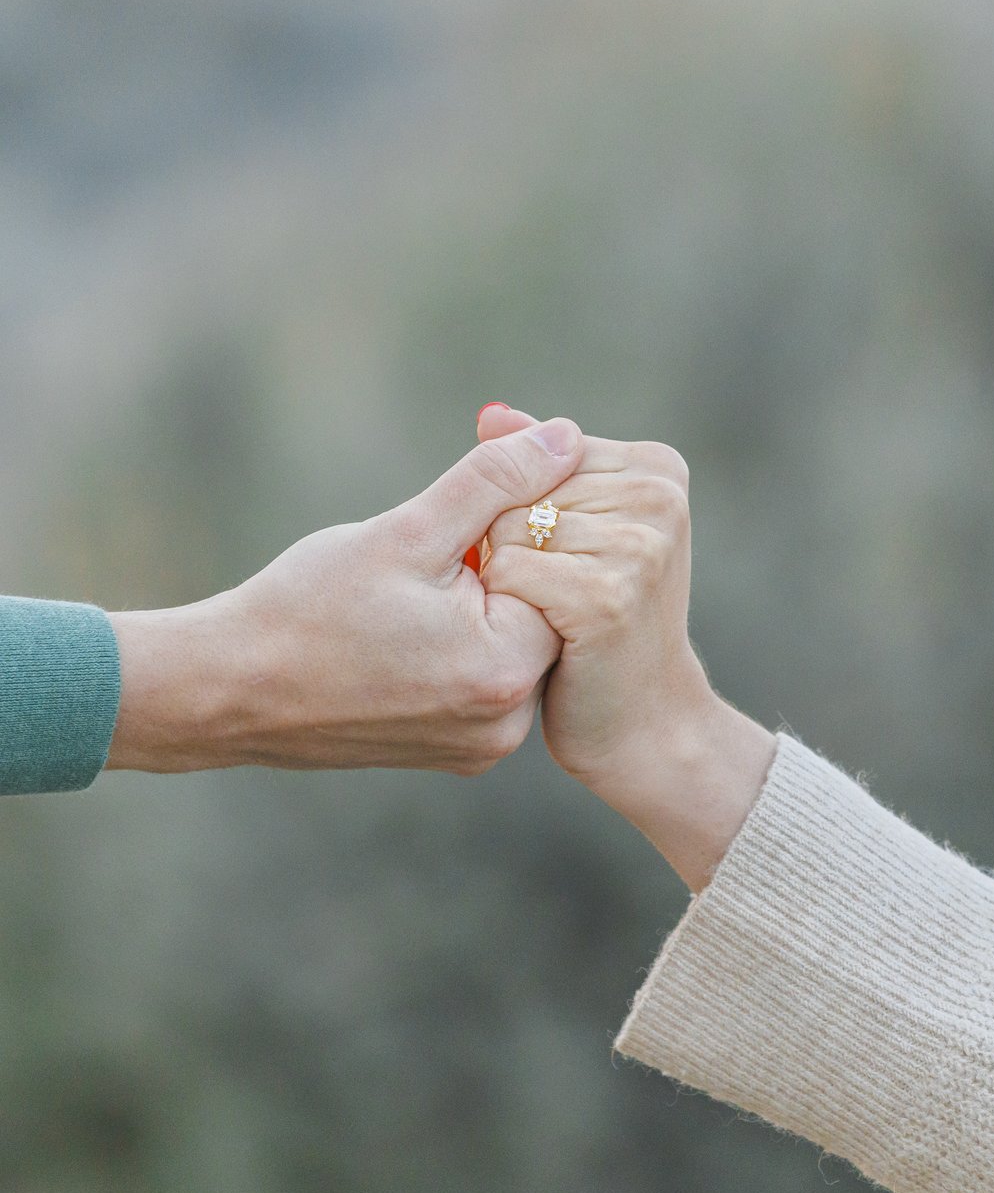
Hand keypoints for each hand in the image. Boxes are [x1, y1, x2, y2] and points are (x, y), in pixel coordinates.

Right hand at [106, 418, 582, 775]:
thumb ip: (495, 481)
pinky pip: (480, 683)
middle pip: (538, 615)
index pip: (558, 575)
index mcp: (504, 671)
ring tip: (403, 599)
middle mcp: (506, 726)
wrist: (227, 689)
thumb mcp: (407, 531)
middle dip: (494, 569)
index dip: (513, 531)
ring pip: (508, 647)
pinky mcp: (454, 754)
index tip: (452, 524)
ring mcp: (479, 748)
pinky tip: (399, 632)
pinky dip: (456, 647)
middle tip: (421, 561)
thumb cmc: (306, 607)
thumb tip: (567, 437)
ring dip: (475, 607)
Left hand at [477, 407, 775, 889]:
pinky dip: (506, 608)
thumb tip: (491, 415)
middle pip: (520, 487)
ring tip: (552, 616)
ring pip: (507, 526)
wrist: (643, 722)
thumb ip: (535, 469)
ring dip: (508, 579)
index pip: (537, 453)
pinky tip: (542, 635)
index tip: (569, 562)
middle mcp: (658, 495)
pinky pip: (509, 571)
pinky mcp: (608, 595)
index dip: (525, 513)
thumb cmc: (596, 625)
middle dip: (516, 544)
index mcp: (657, 467)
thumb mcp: (577, 533)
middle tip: (559, 597)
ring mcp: (639, 545)